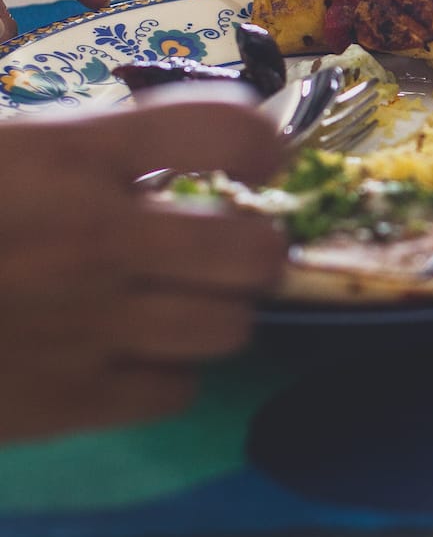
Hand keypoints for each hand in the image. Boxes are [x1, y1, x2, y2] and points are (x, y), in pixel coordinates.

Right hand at [0, 93, 286, 440]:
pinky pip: (173, 392)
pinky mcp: (66, 404)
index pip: (224, 133)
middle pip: (254, 251)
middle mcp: (96, 241)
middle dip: (255, 243)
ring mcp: (88, 329)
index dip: (261, 144)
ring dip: (217, 309)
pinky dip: (165, 373)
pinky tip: (129, 351)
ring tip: (182, 296)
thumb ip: (79, 145)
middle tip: (232, 238)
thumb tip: (161, 153)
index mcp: (68, 156)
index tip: (258, 158)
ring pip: (228, 327)